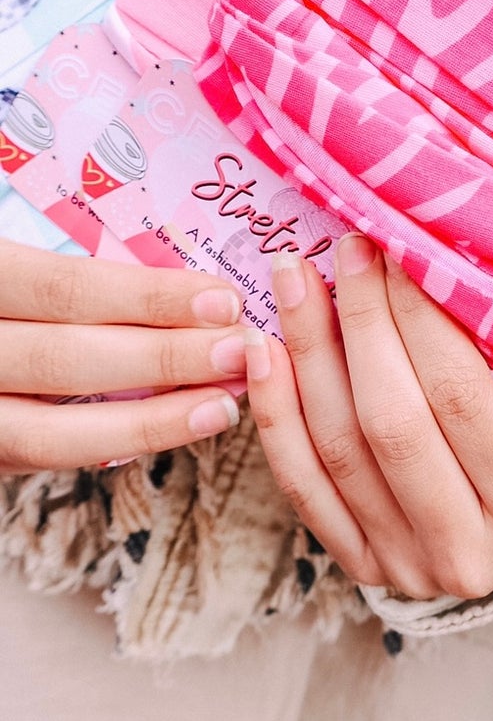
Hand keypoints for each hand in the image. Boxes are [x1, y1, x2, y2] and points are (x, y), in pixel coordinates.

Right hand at [0, 239, 246, 474]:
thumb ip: (64, 272)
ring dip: (149, 421)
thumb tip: (181, 284)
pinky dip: (110, 444)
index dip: (146, 298)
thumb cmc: (1, 295)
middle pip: (65, 360)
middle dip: (164, 358)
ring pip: (48, 432)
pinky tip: (172, 428)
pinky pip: (39, 456)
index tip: (222, 298)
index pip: (63, 290)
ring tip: (223, 405)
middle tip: (241, 349)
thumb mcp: (12, 264)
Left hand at [244, 235, 492, 597]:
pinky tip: (264, 351)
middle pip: (391, 422)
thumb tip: (424, 259)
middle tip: (344, 250)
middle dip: (361, 323)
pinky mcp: (361, 565)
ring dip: (308, 355)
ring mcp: (409, 564)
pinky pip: (303, 485)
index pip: (460, 394)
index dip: (418, 316)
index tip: (396, 250)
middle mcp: (470, 548)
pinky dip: (277, 413)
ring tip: (293, 282)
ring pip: (338, 449)